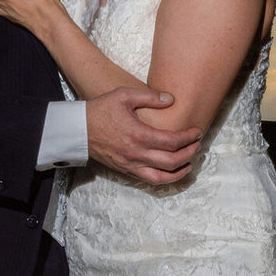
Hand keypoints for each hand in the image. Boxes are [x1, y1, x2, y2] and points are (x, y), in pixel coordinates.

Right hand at [85, 87, 202, 184]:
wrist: (77, 130)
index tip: (197, 131)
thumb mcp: (123, 95)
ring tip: (190, 163)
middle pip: (172, 160)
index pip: (172, 141)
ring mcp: (130, 165)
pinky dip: (164, 178)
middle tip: (198, 145)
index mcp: (138, 134)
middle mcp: (136, 153)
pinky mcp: (125, 170)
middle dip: (189, 153)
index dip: (189, 137)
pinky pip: (149, 180)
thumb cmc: (99, 110)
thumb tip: (170, 99)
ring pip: (162, 176)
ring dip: (180, 171)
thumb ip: (149, 97)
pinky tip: (171, 171)